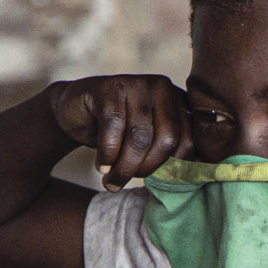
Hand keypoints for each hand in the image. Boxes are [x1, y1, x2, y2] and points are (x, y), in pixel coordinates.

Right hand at [50, 74, 192, 188]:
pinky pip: (114, 128)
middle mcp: (163, 88)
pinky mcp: (110, 86)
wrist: (77, 113)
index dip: (173, 170)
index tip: (156, 184)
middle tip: (129, 180)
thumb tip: (187, 182)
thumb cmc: (119, 134)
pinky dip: (107, 154)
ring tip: (112, 181)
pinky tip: (102, 166)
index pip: (189, 142)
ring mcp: (137, 83)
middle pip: (167, 140)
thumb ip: (170, 156)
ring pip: (140, 137)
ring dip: (125, 167)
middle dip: (148, 169)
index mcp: (180, 103)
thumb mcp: (150, 144)